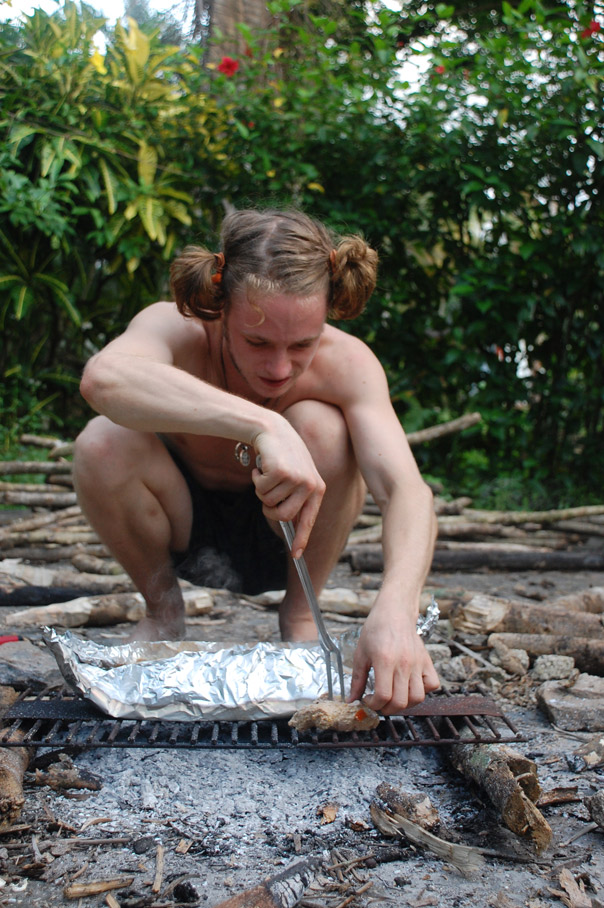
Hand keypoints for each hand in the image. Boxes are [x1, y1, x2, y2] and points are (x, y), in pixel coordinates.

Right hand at [252, 425, 325, 557]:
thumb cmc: (283, 456)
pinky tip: (262, 467)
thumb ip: (296, 499)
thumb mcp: (296, 476)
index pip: (309, 520)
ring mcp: (296, 478)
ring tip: (266, 475)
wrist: (272, 430)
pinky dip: (256, 480)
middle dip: (269, 510)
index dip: (301, 539)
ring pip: (269, 502)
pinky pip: (261, 490)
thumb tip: (289, 525)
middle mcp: (310, 485)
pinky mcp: (281, 472)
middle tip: (265, 496)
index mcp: (317, 488)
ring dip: (261, 490)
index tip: (296, 555)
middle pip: (283, 516)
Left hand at [348, 597, 439, 714]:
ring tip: (394, 698)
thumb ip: (357, 679)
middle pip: (400, 701)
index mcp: (385, 661)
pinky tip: (410, 686)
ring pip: (417, 697)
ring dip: (405, 704)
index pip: (383, 695)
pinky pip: (433, 685)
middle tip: (379, 703)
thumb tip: (351, 699)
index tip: (368, 700)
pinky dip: (423, 691)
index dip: (374, 704)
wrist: (394, 612)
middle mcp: (404, 664)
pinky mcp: (427, 661)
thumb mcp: (360, 653)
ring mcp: (417, 663)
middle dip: (386, 709)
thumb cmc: (376, 629)